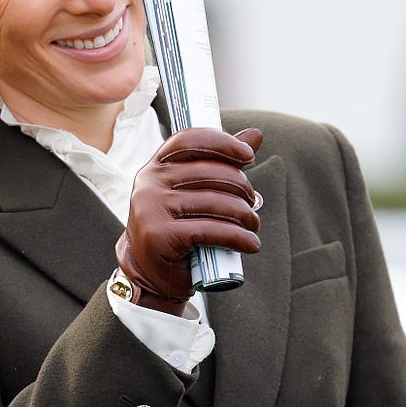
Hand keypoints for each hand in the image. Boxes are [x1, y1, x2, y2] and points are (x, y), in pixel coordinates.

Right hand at [116, 127, 262, 313]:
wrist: (152, 272)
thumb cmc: (179, 227)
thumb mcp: (195, 191)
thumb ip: (221, 162)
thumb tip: (256, 134)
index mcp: (157, 166)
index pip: (190, 140)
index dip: (223, 143)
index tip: (248, 155)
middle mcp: (149, 182)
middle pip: (210, 173)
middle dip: (242, 188)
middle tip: (254, 203)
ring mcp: (152, 208)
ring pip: (215, 202)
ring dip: (245, 215)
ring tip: (252, 225)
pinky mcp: (160, 235)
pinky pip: (211, 230)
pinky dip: (238, 237)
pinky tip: (250, 243)